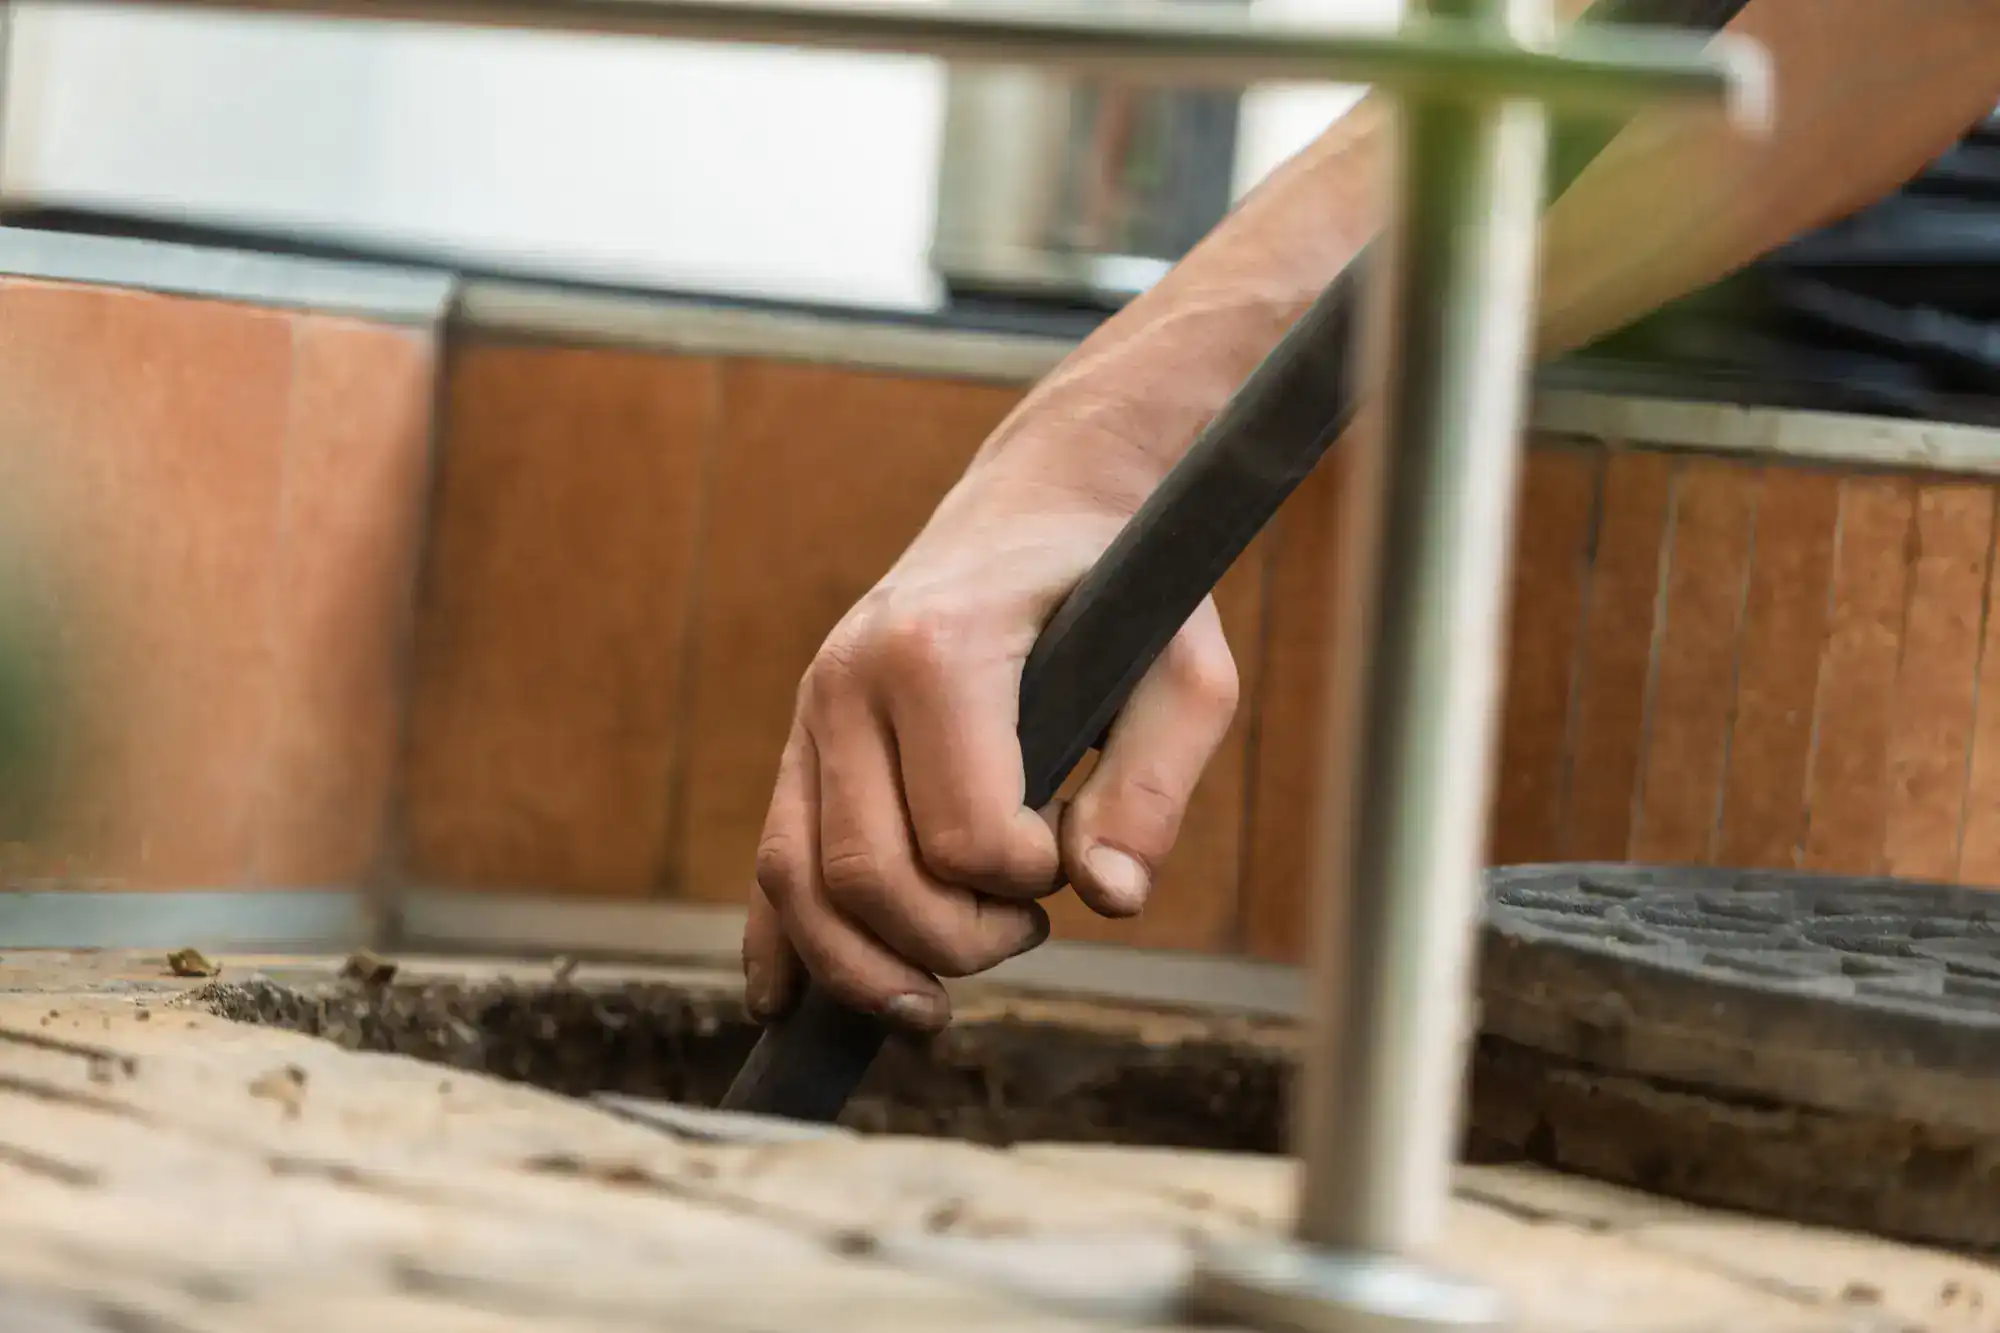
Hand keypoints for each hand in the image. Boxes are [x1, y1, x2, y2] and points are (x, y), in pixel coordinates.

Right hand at [741, 457, 1238, 1031]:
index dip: (1027, 884)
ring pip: (798, 880)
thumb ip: (1155, 786)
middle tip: (1030, 928)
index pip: (964, 836)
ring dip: (865, 966)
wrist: (1037, 506)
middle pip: (869, 874)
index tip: (1070, 860)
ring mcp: (812, 709)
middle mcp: (851, 677)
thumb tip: (1110, 898)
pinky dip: (778, 942)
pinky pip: (768, 859)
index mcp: (941, 650)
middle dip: (953, 940)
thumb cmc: (1121, 592)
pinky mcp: (800, 741)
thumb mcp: (1185, 672)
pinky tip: (789, 1004)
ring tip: (937, 1000)